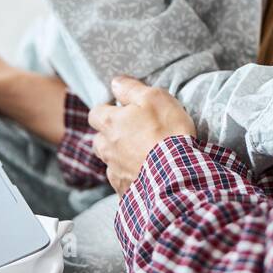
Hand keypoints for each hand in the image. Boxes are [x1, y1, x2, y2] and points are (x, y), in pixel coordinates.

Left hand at [88, 76, 195, 192]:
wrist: (178, 173)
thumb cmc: (167, 131)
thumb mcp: (154, 98)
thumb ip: (131, 88)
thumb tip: (115, 83)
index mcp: (110, 123)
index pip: (95, 113)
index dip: (108, 110)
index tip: (123, 111)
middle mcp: (106, 147)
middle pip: (99, 139)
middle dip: (111, 135)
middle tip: (133, 133)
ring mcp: (114, 171)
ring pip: (110, 161)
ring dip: (120, 157)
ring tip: (142, 155)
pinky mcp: (125, 190)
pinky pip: (122, 181)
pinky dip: (131, 176)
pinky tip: (147, 174)